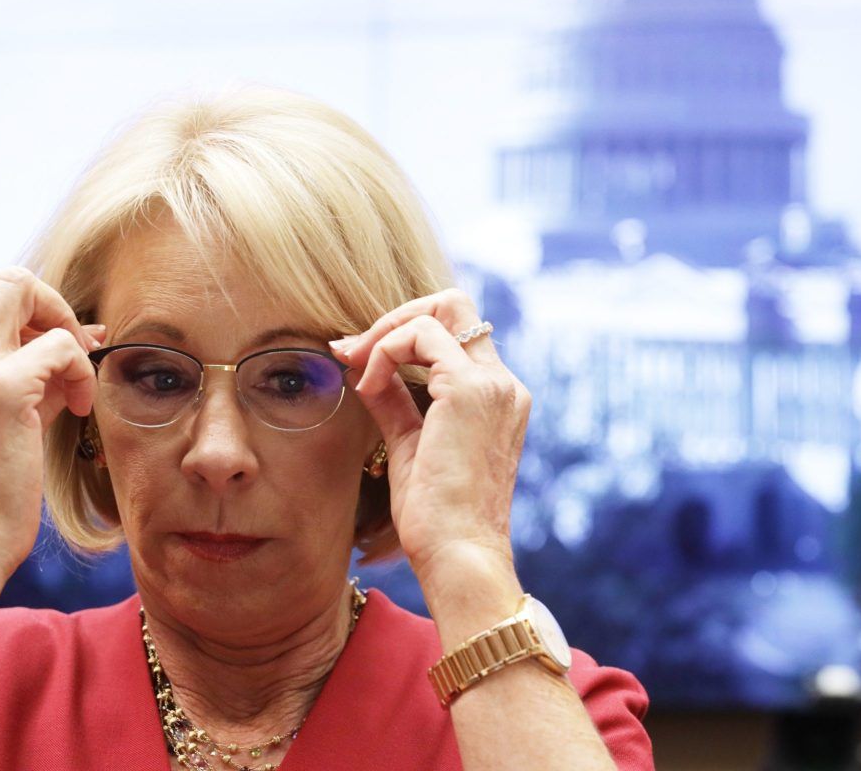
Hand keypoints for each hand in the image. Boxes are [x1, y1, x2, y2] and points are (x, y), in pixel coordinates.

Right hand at [0, 267, 101, 578]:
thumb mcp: (13, 415)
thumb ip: (39, 371)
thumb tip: (86, 332)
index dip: (37, 311)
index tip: (64, 347)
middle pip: (4, 279)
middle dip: (53, 305)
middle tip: (76, 350)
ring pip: (28, 295)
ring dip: (69, 339)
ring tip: (76, 389)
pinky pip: (61, 346)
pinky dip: (81, 369)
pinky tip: (81, 406)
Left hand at [333, 289, 530, 584]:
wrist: (457, 555)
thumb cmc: (435, 516)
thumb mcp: (410, 443)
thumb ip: (395, 399)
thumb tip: (364, 366)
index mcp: (498, 398)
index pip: (456, 332)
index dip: (404, 333)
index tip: (358, 356)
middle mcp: (504, 384)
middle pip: (454, 305)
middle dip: (400, 316)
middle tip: (357, 350)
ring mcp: (492, 384)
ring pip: (439, 310)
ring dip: (386, 332)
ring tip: (356, 367)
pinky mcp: (470, 390)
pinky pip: (420, 336)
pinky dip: (385, 350)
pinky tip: (367, 385)